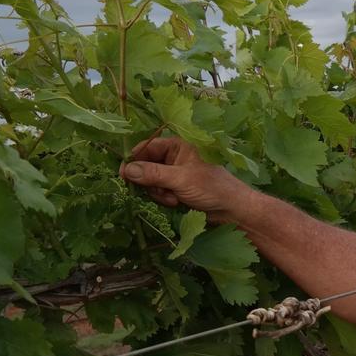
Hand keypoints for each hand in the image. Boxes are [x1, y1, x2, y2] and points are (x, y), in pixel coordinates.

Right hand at [119, 137, 252, 221]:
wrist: (232, 209)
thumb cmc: (212, 188)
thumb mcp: (181, 179)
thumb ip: (153, 174)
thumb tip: (127, 170)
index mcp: (178, 146)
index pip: (147, 147)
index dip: (134, 159)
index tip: (123, 173)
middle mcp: (175, 157)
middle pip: (145, 165)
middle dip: (149, 181)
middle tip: (156, 190)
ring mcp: (175, 173)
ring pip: (150, 181)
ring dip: (157, 192)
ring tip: (172, 198)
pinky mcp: (176, 188)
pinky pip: (158, 192)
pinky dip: (163, 198)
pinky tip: (175, 203)